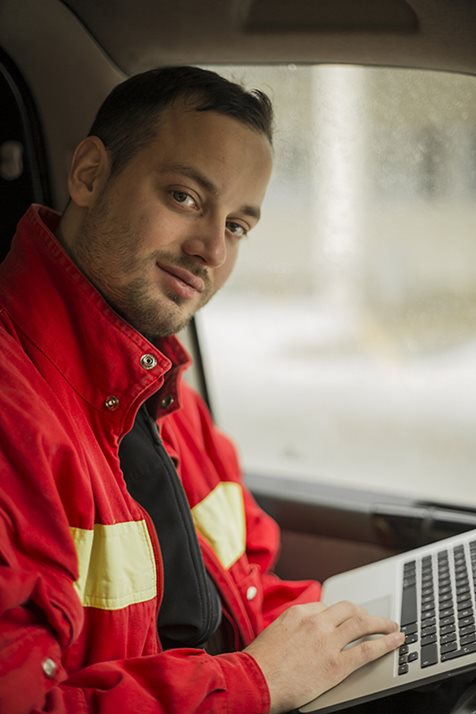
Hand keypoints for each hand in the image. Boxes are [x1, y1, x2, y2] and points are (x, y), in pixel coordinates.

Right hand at [245, 600, 404, 713]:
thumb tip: (304, 633)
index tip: (350, 619)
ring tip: (392, 627)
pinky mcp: (336, 665)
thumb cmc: (259, 662)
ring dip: (381, 624)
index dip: (342, 615)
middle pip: (349, 609)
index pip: (328, 607)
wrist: (253, 679)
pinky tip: (396, 641)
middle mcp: (316, 622)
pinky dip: (386, 644)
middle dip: (365, 614)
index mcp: (299, 612)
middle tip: (374, 620)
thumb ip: (294, 628)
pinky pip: (367, 650)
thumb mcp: (275, 632)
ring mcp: (327, 642)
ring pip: (363, 624)